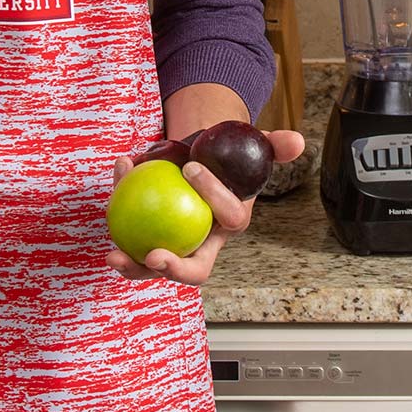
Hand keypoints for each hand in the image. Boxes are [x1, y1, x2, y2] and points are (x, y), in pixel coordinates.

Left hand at [106, 129, 305, 285]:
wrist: (198, 159)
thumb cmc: (226, 158)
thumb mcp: (253, 148)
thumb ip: (275, 147)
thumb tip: (298, 142)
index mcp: (229, 224)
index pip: (228, 219)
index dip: (214, 198)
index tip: (193, 168)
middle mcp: (202, 243)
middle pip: (192, 268)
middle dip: (174, 269)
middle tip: (154, 255)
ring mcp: (173, 245)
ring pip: (153, 265)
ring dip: (133, 265)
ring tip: (114, 254)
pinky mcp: (147, 238)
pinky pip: (131, 234)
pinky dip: (117, 214)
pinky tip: (114, 180)